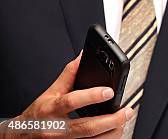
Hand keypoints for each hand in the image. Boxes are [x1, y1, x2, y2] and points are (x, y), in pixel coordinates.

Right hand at [4, 53, 131, 137]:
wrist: (21, 137)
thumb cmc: (37, 115)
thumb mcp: (50, 92)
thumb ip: (69, 75)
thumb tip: (82, 56)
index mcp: (51, 109)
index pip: (71, 102)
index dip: (91, 96)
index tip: (109, 91)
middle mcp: (57, 129)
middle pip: (87, 127)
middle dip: (111, 120)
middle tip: (126, 111)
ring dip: (112, 132)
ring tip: (123, 121)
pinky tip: (113, 132)